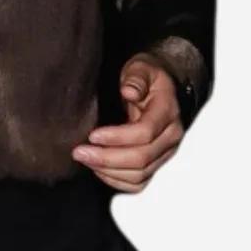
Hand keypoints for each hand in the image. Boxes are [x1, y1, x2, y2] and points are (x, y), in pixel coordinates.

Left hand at [71, 55, 183, 192]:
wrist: (159, 89)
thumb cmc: (148, 77)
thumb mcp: (141, 68)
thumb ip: (136, 78)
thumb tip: (129, 91)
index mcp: (167, 112)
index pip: (145, 132)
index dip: (117, 137)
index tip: (93, 135)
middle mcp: (170, 137)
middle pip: (141, 159)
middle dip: (106, 158)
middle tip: (79, 152)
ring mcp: (164, 153)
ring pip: (139, 175)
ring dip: (108, 171)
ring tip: (84, 159)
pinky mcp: (155, 163)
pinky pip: (138, 183)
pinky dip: (116, 181)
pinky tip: (97, 169)